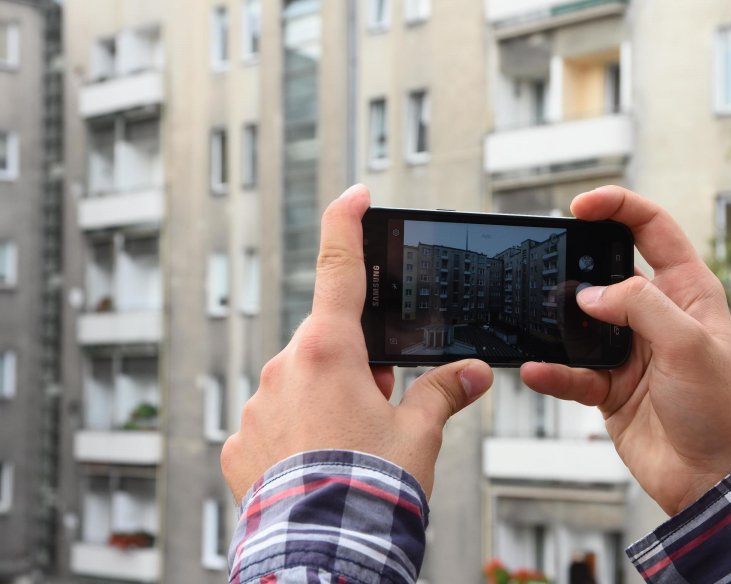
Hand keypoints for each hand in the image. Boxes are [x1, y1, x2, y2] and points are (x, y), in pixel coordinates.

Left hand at [221, 184, 492, 500]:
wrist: (324, 550)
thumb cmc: (372, 488)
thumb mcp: (418, 434)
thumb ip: (443, 393)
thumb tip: (474, 373)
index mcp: (329, 351)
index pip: (338, 268)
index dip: (347, 224)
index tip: (355, 197)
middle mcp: (285, 367)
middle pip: (327, 341)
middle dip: (354, 361)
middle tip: (379, 403)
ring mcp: (257, 404)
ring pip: (299, 381)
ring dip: (324, 398)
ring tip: (349, 448)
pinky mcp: (240, 441)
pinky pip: (271, 421)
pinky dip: (295, 433)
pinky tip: (316, 466)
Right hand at [521, 186, 730, 514]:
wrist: (711, 481)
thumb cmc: (721, 411)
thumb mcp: (689, 344)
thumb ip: (641, 306)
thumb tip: (590, 294)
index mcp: (688, 290)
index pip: (652, 229)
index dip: (618, 207)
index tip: (580, 206)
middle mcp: (657, 314)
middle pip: (607, 270)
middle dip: (577, 265)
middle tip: (548, 262)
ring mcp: (629, 349)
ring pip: (580, 321)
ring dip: (557, 322)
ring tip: (537, 319)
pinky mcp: (608, 385)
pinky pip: (571, 370)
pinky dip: (552, 370)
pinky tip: (537, 370)